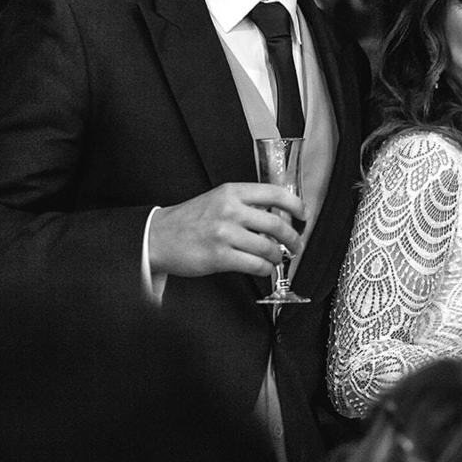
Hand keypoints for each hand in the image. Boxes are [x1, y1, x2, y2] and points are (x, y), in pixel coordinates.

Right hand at [148, 183, 304, 279]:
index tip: (304, 215)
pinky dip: (265, 269)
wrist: (157, 237)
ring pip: (268, 247)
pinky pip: (255, 265)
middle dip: (293, 238)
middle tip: (297, 245)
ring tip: (277, 259)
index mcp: (232, 192)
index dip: (296, 205)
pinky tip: (263, 269)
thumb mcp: (217, 200)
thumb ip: (245, 204)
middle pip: (277, 223)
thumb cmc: (189, 220)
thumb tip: (277, 215)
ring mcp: (224, 234)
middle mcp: (230, 210)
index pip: (275, 193)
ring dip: (279, 257)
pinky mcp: (219, 256)